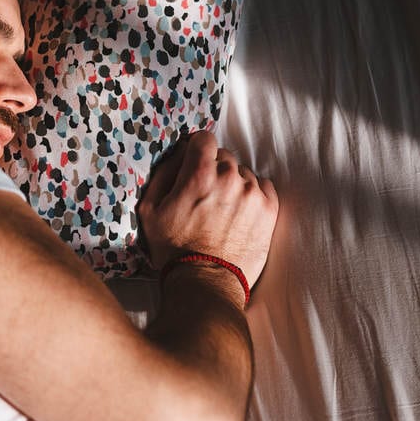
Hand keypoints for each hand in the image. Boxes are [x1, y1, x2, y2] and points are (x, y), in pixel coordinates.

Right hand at [137, 131, 278, 284]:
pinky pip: (263, 186)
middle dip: (213, 170)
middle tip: (204, 195)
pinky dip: (252, 194)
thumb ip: (163, 173)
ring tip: (222, 209)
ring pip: (243, 173)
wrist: (205, 282)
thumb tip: (178, 154)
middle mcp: (229, 177)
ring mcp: (252, 193)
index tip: (194, 163)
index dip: (196, 150)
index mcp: (200, 174)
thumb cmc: (173, 249)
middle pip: (224, 156)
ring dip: (233, 184)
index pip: (204, 138)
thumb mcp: (150, 210)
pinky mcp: (269, 209)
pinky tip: (240, 212)